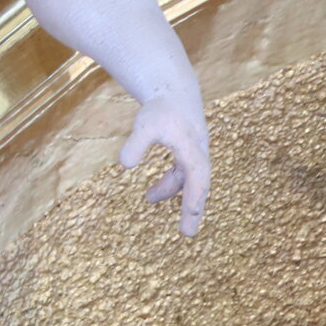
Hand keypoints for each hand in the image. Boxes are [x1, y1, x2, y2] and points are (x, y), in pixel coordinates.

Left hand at [119, 92, 210, 235]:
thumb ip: (135, 144)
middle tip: (187, 233)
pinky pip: (183, 176)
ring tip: (149, 199)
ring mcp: (195, 156)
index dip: (194, 198)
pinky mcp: (188, 154)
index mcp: (192, 150)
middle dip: (193, 209)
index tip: (191, 217)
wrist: (173, 92)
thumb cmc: (160, 109)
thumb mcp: (145, 124)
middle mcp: (198, 156)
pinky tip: (155, 193)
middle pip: (200, 187)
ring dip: (173, 193)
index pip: (197, 179)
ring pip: (189, 182)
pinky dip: (171, 185)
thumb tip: (125, 166)